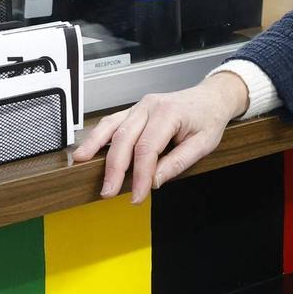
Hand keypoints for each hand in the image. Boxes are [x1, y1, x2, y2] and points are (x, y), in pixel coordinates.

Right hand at [73, 73, 249, 201]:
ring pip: (112, 127)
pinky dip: (98, 135)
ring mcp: (140, 106)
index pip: (148, 148)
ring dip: (96, 146)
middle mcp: (150, 106)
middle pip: (125, 138)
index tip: (137, 195)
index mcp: (169, 113)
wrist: (210, 98)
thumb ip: (178, 162)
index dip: (140, 174)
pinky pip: (112, 122)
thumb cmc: (208, 119)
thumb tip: (154, 181)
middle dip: (114, 168)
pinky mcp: (134, 111)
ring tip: (81, 163)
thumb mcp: (204, 144)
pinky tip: (88, 148)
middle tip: (108, 191)